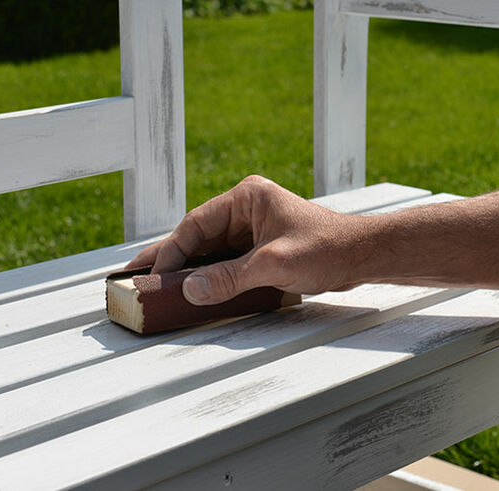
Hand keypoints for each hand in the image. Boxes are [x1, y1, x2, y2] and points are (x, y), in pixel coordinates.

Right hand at [126, 175, 371, 304]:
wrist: (363, 255)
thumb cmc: (326, 250)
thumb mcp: (274, 265)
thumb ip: (230, 277)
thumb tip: (190, 290)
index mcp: (247, 198)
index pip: (196, 223)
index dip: (171, 250)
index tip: (152, 274)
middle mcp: (246, 207)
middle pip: (198, 235)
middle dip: (170, 257)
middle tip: (134, 275)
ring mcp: (253, 226)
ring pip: (210, 248)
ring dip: (188, 268)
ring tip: (155, 285)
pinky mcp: (261, 244)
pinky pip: (226, 258)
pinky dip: (209, 274)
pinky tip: (192, 288)